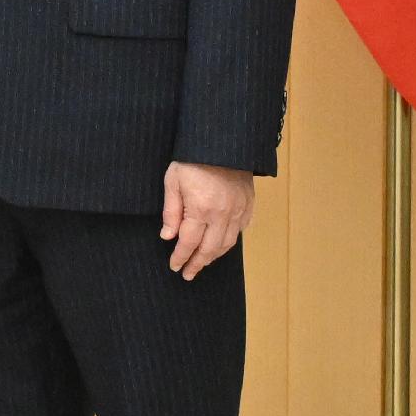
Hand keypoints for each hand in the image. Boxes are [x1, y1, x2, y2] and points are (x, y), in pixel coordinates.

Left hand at [160, 162, 253, 279]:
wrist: (224, 141)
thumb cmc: (193, 158)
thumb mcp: (173, 180)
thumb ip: (171, 211)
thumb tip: (167, 236)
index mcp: (201, 208)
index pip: (189, 243)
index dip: (181, 257)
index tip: (175, 267)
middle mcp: (222, 214)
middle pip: (209, 249)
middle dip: (197, 264)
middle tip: (188, 274)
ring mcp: (238, 210)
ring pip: (227, 243)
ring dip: (214, 256)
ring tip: (202, 262)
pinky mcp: (248, 204)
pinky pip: (241, 230)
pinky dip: (229, 241)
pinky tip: (221, 244)